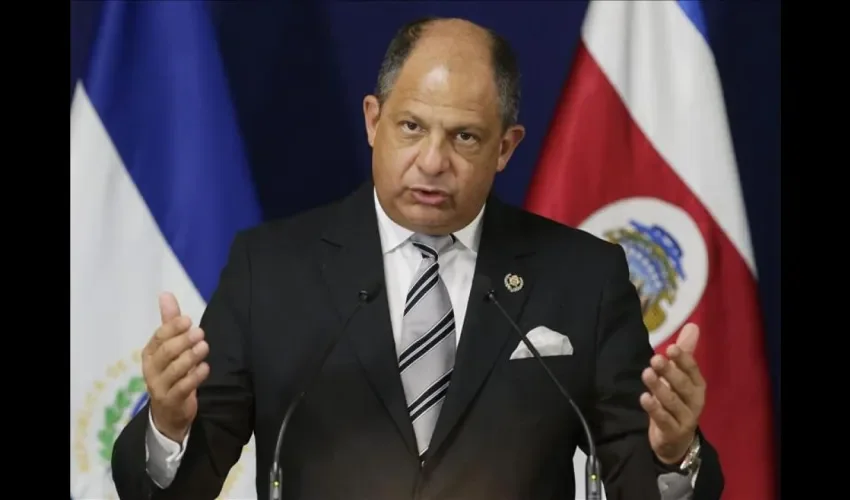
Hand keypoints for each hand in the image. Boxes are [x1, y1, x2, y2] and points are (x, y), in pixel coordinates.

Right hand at [142, 292, 209, 441]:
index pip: (159, 337)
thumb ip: (169, 322)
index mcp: (150, 353)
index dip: (173, 328)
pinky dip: (195, 376)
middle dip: (183, 341)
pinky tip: (205, 367)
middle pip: (166, 352)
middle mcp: (151, 369)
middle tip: (200, 332)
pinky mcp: (171, 400)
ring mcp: (159, 386)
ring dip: (191, 357)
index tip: (189, 320)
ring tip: (204, 347)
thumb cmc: (171, 373)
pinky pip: (183, 388)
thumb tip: (165, 294)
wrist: (169, 412)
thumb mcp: (170, 347)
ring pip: (175, 370)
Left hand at [640, 323, 704, 463]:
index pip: (693, 370)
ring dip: (659, 388)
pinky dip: (654, 409)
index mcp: (697, 385)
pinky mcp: (673, 431)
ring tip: (646, 374)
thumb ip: (685, 353)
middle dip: (670, 372)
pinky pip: (664, 419)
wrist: (676, 440)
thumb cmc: (677, 402)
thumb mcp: (680, 377)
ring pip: (672, 402)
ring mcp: (685, 418)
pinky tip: (644, 397)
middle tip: (655, 359)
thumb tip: (693, 325)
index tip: (671, 348)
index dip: (683, 360)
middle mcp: (695, 401)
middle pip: (682, 385)